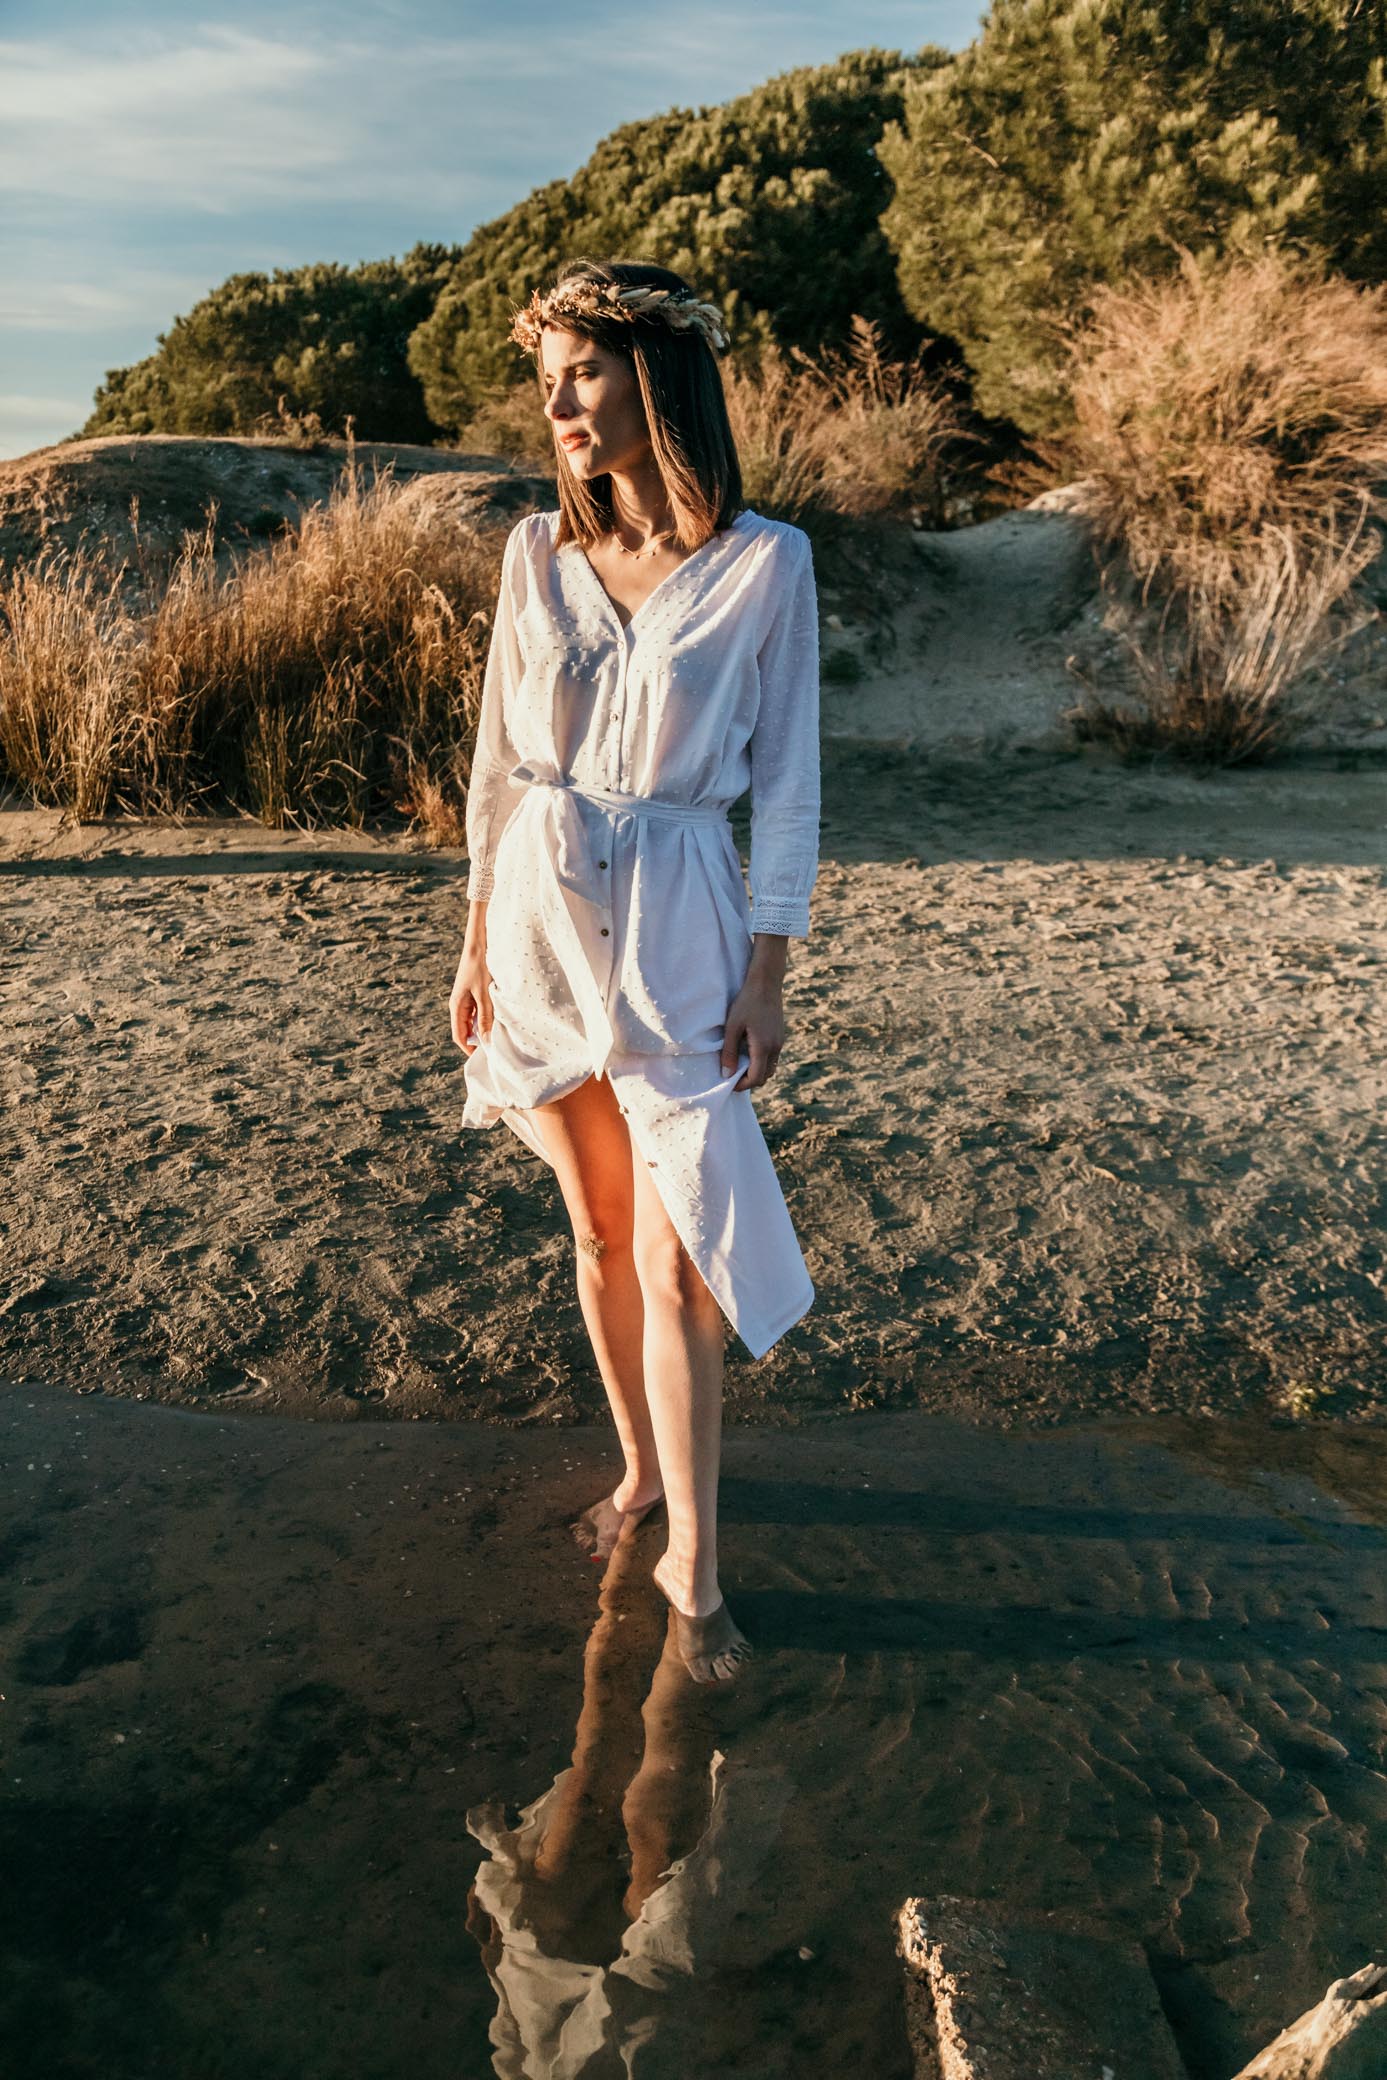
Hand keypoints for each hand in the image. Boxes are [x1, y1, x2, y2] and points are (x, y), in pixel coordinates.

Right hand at [450, 937, 493, 1052]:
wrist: (479, 944)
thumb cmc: (480, 967)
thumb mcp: (485, 994)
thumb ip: (485, 1018)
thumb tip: (485, 1040)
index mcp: (457, 1007)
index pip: (459, 1036)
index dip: (470, 1049)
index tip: (485, 1058)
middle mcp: (460, 1006)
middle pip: (466, 1031)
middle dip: (479, 1041)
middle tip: (496, 1049)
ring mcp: (467, 1000)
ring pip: (474, 1023)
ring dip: (484, 1030)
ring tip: (500, 1036)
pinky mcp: (474, 994)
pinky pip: (479, 1013)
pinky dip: (488, 1019)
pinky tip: (499, 1020)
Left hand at [721, 969, 785, 1090]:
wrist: (766, 983)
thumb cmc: (746, 1002)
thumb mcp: (732, 1026)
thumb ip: (729, 1051)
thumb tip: (726, 1074)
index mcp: (763, 1047)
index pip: (756, 1078)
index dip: (742, 1085)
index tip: (729, 1084)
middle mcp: (775, 1048)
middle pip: (765, 1076)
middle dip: (750, 1081)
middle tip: (733, 1077)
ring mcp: (780, 1042)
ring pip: (770, 1068)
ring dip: (757, 1072)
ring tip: (740, 1066)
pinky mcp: (780, 1036)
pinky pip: (773, 1057)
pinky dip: (762, 1062)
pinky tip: (749, 1053)